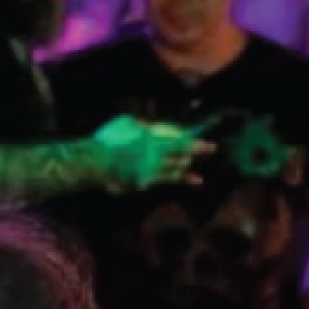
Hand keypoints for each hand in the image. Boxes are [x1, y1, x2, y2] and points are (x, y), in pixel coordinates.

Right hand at [84, 115, 206, 189]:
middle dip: (191, 158)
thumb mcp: (124, 123)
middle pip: (180, 160)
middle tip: (200, 157)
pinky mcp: (143, 184)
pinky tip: (169, 185)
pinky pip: (158, 183)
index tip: (212, 147)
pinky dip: (166, 184)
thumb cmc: (108, 140)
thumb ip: (139, 124)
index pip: (182, 144)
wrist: (96, 163)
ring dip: (184, 175)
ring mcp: (150, 173)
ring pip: (172, 175)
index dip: (198, 146)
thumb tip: (146, 125)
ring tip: (196, 178)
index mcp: (153, 141)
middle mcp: (155, 158)